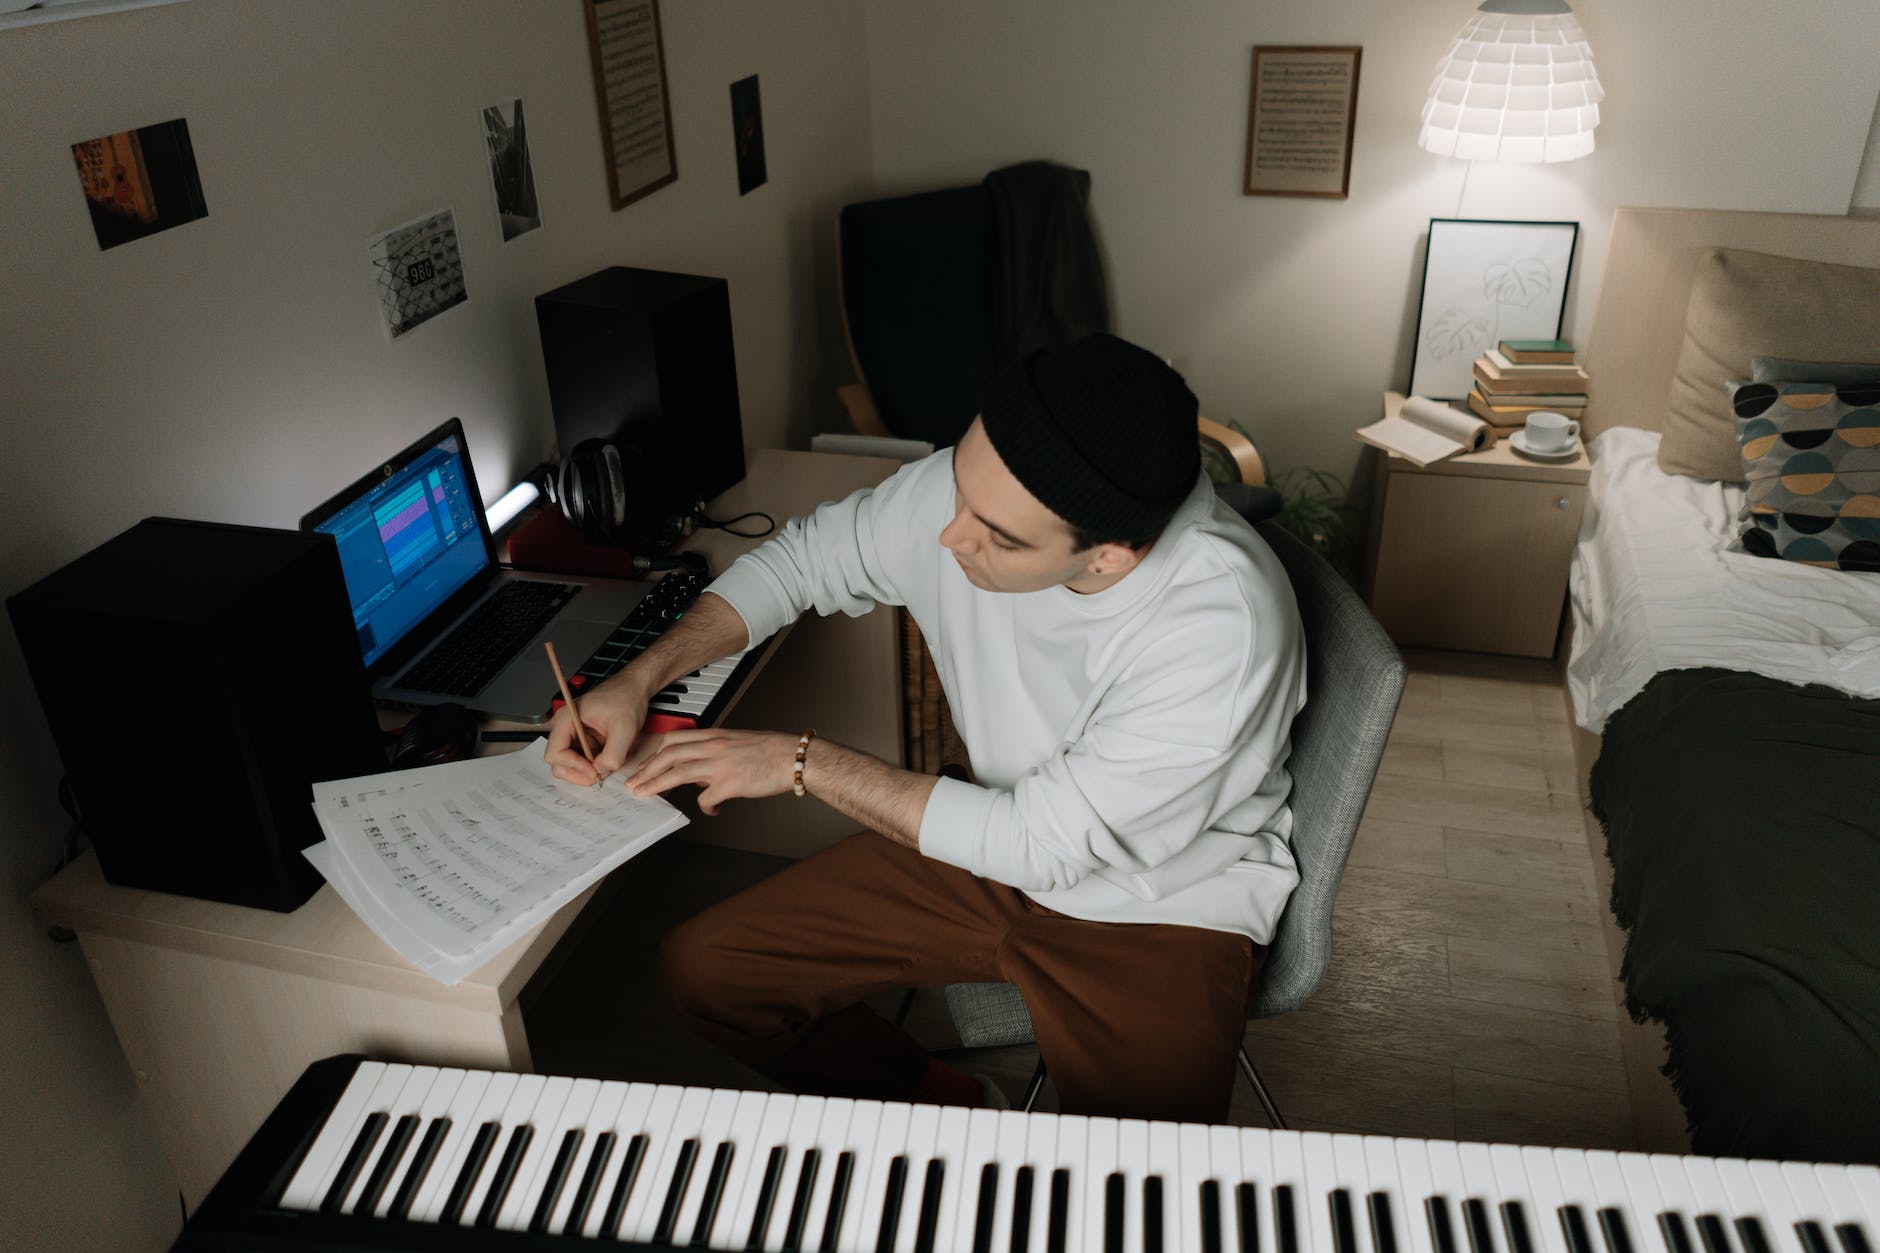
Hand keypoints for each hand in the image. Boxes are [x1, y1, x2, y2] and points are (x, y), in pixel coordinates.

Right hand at [544, 675, 652, 785]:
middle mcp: (565, 728)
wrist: (634, 689)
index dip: (573, 766)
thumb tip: (601, 771)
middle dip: (579, 773)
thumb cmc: (626, 699)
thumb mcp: (624, 729)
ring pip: (570, 765)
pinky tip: (608, 758)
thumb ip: (613, 755)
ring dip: (587, 771)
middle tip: (599, 775)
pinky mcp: (584, 741)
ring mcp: (573, 735)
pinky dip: (594, 766)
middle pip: (558, 763)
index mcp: (566, 719)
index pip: (554, 754)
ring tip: (606, 765)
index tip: (593, 770)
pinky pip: (582, 761)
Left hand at [625, 729, 797, 815]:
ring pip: (679, 773)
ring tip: (645, 795)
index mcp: (715, 735)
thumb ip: (713, 752)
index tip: (645, 767)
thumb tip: (695, 772)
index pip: (675, 740)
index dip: (655, 755)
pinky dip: (706, 807)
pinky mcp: (732, 783)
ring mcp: (722, 764)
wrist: (793, 756)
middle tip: (634, 784)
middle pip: (670, 755)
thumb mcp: (736, 743)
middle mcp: (714, 747)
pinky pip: (707, 798)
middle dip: (648, 771)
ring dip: (657, 785)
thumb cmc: (770, 751)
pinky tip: (711, 809)